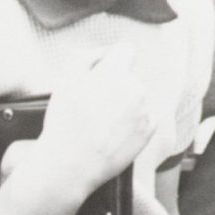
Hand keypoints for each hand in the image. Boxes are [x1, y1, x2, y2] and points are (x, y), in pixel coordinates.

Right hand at [32, 44, 156, 193]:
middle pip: (128, 77)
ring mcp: (145, 110)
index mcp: (116, 73)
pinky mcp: (149, 130)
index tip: (103, 73)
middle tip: (94, 106)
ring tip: (101, 124)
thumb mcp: (65, 81)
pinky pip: (145, 117)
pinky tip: (114, 134)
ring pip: (136, 98)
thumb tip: (104, 51)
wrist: (71, 164)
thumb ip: (85, 56)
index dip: (112, 60)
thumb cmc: (65, 122)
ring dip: (124, 105)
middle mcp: (136, 88)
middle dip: (115, 86)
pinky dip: (133, 123)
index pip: (126, 50)